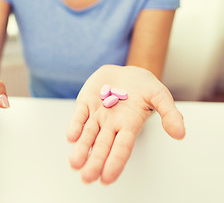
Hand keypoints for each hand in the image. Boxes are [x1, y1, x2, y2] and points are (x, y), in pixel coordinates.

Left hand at [67, 65, 184, 184]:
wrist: (126, 72)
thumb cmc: (143, 86)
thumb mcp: (160, 96)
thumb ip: (169, 113)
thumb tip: (180, 134)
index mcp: (129, 125)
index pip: (122, 147)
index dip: (115, 162)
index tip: (107, 178)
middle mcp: (111, 124)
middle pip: (102, 146)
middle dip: (94, 162)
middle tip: (87, 178)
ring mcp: (97, 114)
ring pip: (87, 134)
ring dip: (81, 148)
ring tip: (75, 163)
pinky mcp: (85, 102)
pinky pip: (79, 115)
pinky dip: (75, 125)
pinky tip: (71, 136)